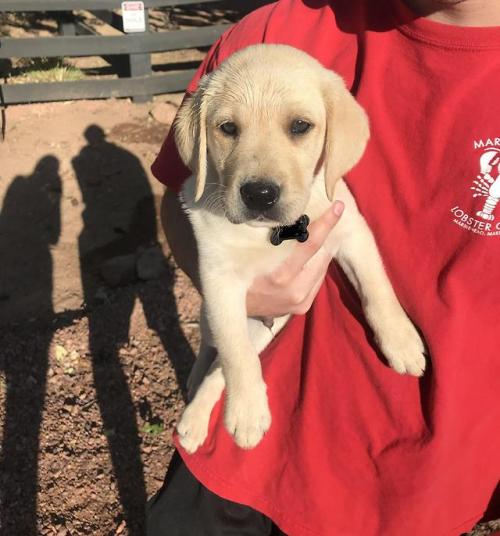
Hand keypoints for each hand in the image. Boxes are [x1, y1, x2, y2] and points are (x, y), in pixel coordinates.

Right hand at [246, 201, 343, 317]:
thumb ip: (272, 236)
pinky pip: (318, 279)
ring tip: (318, 235)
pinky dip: (317, 265)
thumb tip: (292, 213)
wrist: (229, 306)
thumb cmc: (236, 269)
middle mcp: (293, 289)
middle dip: (327, 234)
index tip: (339, 207)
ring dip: (323, 249)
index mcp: (279, 273)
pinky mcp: (302, 307)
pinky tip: (309, 257)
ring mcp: (299, 300)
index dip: (326, 223)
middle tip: (331, 214)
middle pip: (322, 253)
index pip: (310, 242)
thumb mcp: (248, 251)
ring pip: (323, 266)